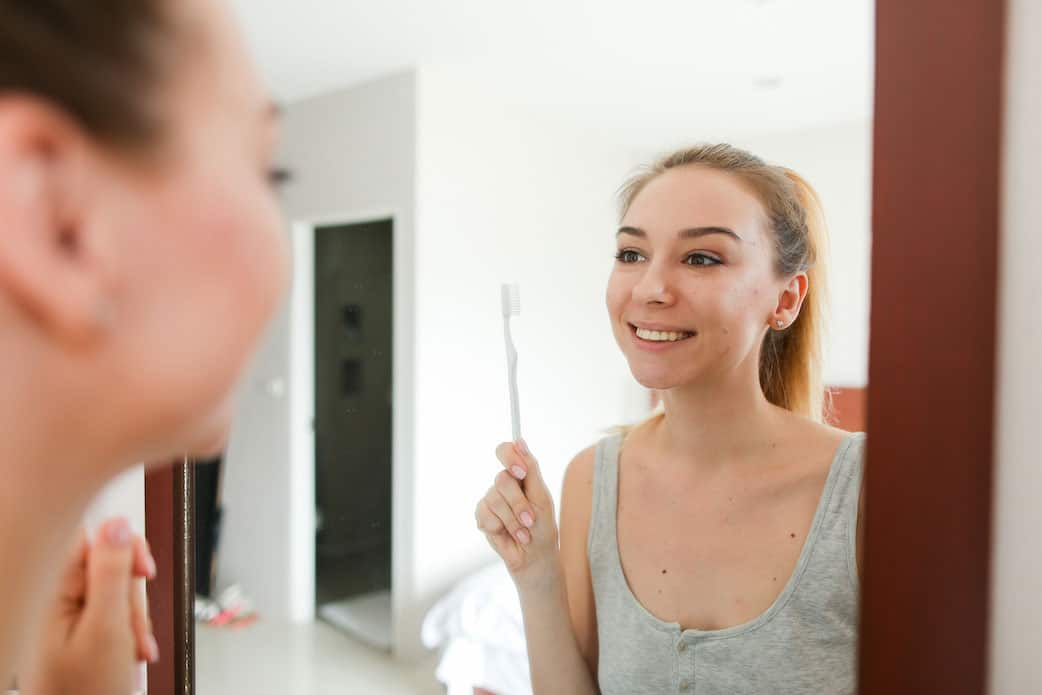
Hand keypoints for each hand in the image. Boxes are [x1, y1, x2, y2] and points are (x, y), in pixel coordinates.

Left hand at [20, 517, 158, 694]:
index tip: (143, 572)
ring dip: (133, 619)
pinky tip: (128, 652)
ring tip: (132, 649)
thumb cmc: (86, 693)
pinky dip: (128, 631)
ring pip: (115, 590)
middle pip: (108, 565)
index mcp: (51, 592)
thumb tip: (118, 524)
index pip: (91, 537)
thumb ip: (112, 574)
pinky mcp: (78, 630)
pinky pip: (112, 612)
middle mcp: (54, 599)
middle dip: (132, 596)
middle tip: (132, 629)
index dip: (124, 547)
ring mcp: (65, 617)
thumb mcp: (107, 630)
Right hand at [475, 440, 558, 586]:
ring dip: (513, 519)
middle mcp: (504, 484)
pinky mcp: (482, 516)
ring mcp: (491, 499)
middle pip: (502, 479)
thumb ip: (530, 468)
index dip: (510, 457)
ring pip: (494, 498)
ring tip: (523, 531)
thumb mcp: (541, 496)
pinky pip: (485, 514)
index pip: (506, 451)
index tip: (520, 472)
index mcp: (520, 474)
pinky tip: (509, 534)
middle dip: (518, 503)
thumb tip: (520, 441)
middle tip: (530, 519)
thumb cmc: (543, 526)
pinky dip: (501, 527)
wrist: (535, 556)